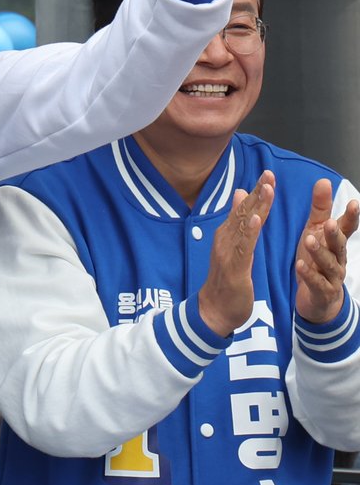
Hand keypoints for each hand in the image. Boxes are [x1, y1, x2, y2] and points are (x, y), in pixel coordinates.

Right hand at [197, 171, 273, 336]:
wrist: (214, 310)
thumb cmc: (226, 281)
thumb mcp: (233, 249)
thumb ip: (238, 223)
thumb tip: (240, 195)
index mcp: (227, 235)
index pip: (243, 210)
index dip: (256, 192)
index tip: (268, 174)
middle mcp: (224, 239)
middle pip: (243, 212)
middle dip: (257, 193)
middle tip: (269, 174)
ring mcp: (227, 252)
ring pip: (244, 225)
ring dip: (255, 206)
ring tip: (266, 189)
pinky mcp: (233, 267)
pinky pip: (243, 246)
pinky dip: (249, 231)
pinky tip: (257, 219)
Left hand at [295, 178, 359, 323]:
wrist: (317, 298)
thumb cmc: (316, 259)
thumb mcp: (316, 231)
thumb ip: (320, 209)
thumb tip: (324, 180)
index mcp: (335, 242)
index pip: (347, 228)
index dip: (351, 217)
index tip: (354, 203)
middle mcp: (338, 258)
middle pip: (339, 245)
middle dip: (335, 234)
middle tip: (330, 223)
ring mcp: (332, 276)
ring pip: (329, 264)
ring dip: (320, 252)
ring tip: (309, 240)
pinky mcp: (322, 292)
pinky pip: (316, 283)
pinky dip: (308, 275)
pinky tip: (299, 265)